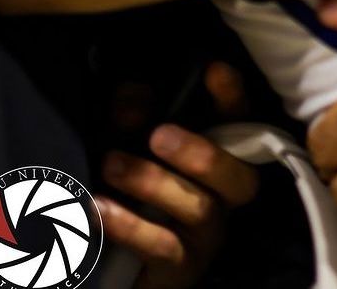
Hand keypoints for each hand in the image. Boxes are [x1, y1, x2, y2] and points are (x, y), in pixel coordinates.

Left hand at [96, 64, 258, 288]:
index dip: (232, 96)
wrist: (122, 263)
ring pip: (198, 207)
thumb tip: (131, 98)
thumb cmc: (133, 186)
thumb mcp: (130, 141)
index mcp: (221, 157)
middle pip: (237, 176)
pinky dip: (128, 225)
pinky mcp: (181, 268)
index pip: (239, 121)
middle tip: (158, 134)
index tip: (213, 68)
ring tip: (111, 163)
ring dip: (153, 183)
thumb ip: (132, 114)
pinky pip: (161, 246)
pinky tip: (97, 206)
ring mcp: (207, 234)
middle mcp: (225, 196)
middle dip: (201, 153)